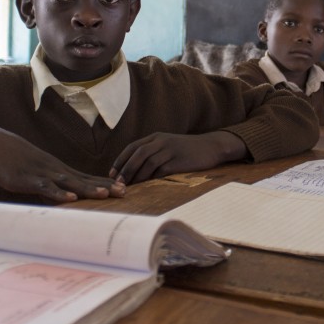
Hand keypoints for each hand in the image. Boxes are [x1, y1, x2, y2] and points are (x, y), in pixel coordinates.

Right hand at [0, 125, 124, 201]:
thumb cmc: (15, 160)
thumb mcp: (36, 174)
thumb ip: (50, 187)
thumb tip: (63, 200)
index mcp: (59, 169)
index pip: (87, 176)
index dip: (105, 182)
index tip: (125, 188)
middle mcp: (55, 170)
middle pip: (84, 179)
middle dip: (105, 186)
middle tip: (126, 193)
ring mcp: (43, 173)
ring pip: (69, 182)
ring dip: (88, 188)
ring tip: (107, 194)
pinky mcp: (28, 179)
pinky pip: (46, 187)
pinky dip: (58, 193)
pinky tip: (70, 198)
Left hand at [110, 131, 245, 184]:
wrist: (211, 147)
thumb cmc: (187, 150)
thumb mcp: (168, 146)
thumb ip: (153, 153)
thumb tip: (134, 171)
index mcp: (156, 137)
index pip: (133, 147)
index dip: (120, 160)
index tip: (112, 173)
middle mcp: (161, 141)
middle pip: (138, 153)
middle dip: (126, 168)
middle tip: (117, 182)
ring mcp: (171, 149)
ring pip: (148, 161)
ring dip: (136, 175)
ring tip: (129, 186)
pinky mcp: (179, 160)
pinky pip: (161, 169)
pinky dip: (152, 178)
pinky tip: (146, 186)